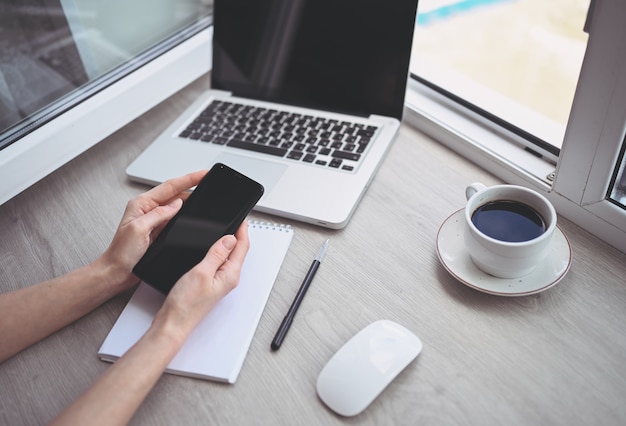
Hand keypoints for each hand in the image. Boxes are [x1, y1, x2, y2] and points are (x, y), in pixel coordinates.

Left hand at [98, 170, 207, 290]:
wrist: (117, 272)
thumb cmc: (121, 253)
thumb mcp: (139, 229)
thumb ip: (159, 214)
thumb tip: (177, 203)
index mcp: (141, 204)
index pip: (169, 187)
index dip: (188, 179)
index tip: (203, 173)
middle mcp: (148, 209)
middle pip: (175, 193)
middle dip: (192, 185)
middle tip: (208, 180)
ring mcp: (154, 220)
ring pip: (177, 205)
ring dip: (190, 200)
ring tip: (205, 195)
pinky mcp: (159, 230)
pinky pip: (176, 218)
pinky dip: (186, 215)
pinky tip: (194, 214)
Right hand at [152, 221, 249, 341]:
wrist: (174, 323)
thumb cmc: (186, 304)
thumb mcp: (202, 271)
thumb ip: (217, 253)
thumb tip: (229, 238)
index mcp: (230, 275)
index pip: (242, 247)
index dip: (242, 230)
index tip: (241, 218)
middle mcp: (228, 279)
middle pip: (238, 252)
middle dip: (238, 235)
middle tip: (235, 221)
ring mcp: (219, 282)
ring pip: (228, 257)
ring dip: (228, 243)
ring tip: (225, 230)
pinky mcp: (210, 285)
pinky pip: (219, 264)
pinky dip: (217, 253)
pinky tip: (211, 248)